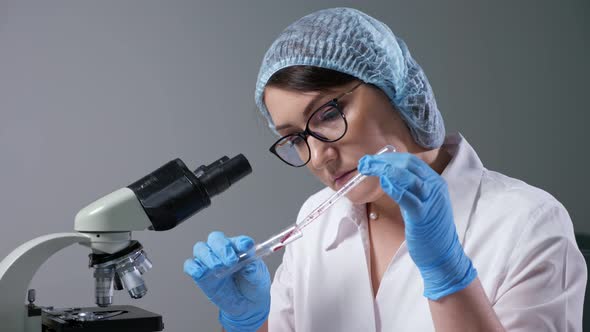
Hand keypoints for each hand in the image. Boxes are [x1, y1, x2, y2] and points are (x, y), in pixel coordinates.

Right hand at [184, 231, 269, 331]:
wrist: (247, 306)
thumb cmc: (253, 286)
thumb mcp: (259, 278)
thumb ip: (254, 270)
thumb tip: (249, 266)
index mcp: (240, 248)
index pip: (238, 240)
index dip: (241, 242)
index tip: (246, 246)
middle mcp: (223, 252)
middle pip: (215, 239)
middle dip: (222, 247)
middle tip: (231, 260)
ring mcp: (211, 262)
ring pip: (201, 249)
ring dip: (208, 256)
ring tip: (217, 267)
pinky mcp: (201, 275)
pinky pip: (190, 266)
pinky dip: (193, 267)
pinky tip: (200, 272)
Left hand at [358, 152, 476, 299]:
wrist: (442, 253)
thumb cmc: (428, 228)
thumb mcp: (421, 201)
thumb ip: (408, 188)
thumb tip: (386, 176)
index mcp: (434, 182)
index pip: (411, 161)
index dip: (389, 157)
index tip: (371, 159)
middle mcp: (435, 187)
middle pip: (408, 165)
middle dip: (384, 161)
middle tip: (365, 162)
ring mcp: (430, 201)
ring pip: (409, 177)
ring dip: (385, 170)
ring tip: (368, 168)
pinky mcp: (423, 216)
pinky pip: (408, 198)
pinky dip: (395, 188)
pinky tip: (383, 182)